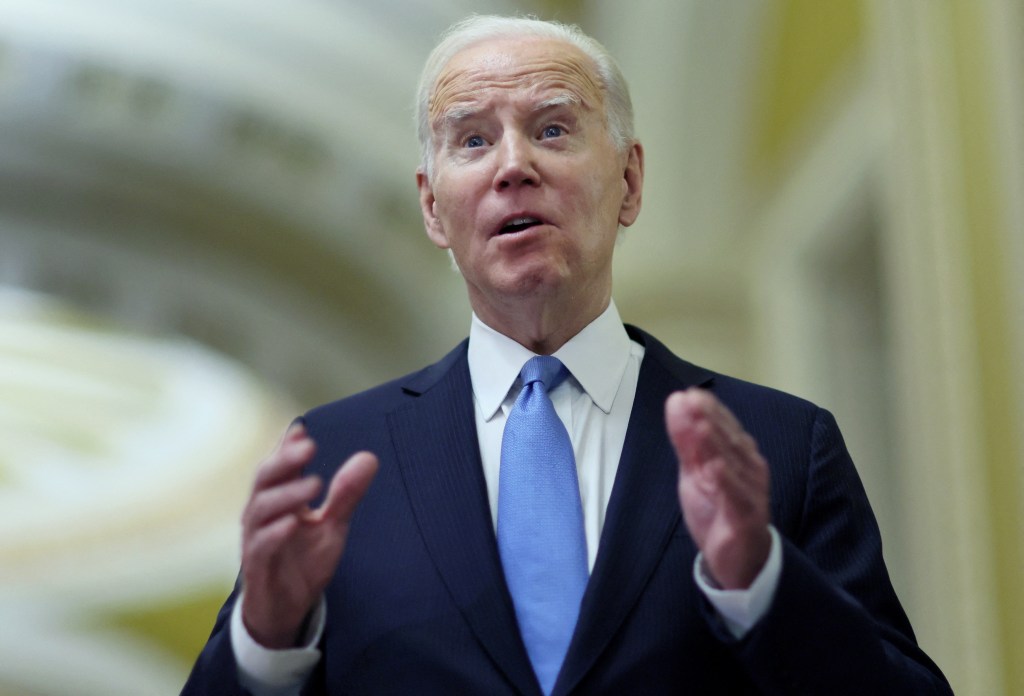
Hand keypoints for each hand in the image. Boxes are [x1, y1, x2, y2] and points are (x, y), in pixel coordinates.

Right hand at [240, 424, 377, 648]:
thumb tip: (369, 457)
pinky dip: (275, 533)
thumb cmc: (303, 562)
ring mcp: (256, 540)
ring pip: (259, 510)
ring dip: (286, 494)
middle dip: (285, 460)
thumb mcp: (332, 526)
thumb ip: (346, 494)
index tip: (303, 428)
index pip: (279, 466)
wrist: (285, 610)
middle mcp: (262, 515)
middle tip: (309, 446)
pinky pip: (260, 546)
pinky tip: (293, 522)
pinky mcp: (257, 568)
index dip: (287, 447)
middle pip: (264, 479)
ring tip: (314, 484)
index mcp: (279, 500)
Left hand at [665, 389, 770, 589]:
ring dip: (717, 445)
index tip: (689, 394)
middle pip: (728, 440)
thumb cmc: (718, 506)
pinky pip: (737, 498)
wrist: (738, 556)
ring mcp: (749, 492)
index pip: (723, 425)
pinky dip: (727, 482)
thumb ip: (686, 439)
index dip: (708, 409)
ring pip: (733, 465)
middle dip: (710, 420)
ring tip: (701, 426)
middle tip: (692, 401)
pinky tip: (715, 468)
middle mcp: (748, 468)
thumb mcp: (694, 471)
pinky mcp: (746, 518)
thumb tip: (676, 400)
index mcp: (737, 453)